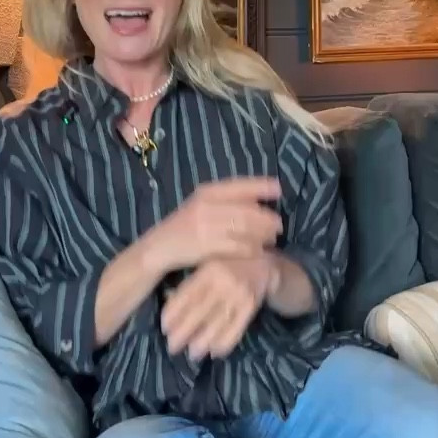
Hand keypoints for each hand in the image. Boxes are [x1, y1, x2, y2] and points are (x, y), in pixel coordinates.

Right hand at [147, 176, 282, 277]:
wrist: (157, 249)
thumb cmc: (184, 227)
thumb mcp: (201, 206)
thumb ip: (226, 201)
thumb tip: (259, 200)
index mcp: (206, 192)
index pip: (239, 185)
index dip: (261, 186)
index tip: (279, 189)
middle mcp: (206, 206)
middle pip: (247, 210)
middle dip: (267, 219)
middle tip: (279, 226)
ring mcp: (205, 227)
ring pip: (245, 229)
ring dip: (263, 235)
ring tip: (272, 239)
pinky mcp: (205, 247)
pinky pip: (237, 247)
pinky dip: (252, 250)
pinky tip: (259, 252)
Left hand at [161, 255, 281, 360]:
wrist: (263, 265)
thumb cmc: (227, 266)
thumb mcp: (207, 266)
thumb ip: (190, 283)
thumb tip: (166, 299)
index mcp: (209, 269)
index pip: (187, 294)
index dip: (174, 312)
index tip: (164, 328)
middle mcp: (224, 281)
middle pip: (200, 311)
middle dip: (184, 332)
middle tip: (172, 347)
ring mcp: (239, 294)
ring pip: (217, 323)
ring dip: (203, 342)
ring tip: (192, 354)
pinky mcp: (251, 307)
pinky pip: (236, 329)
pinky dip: (224, 343)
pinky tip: (214, 352)